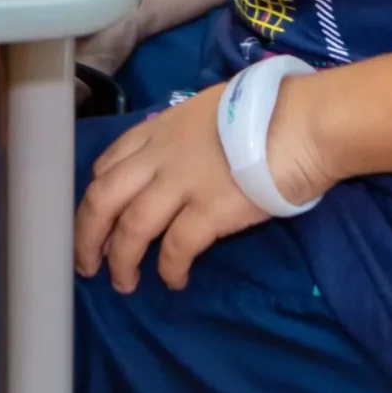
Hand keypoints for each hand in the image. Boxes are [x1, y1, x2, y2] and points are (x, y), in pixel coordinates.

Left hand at [74, 94, 277, 291]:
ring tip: (123, 283)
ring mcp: (182, 183)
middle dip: (87, 234)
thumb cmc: (271, 110)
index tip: (98, 215)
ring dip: (120, 261)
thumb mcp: (212, 109)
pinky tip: (174, 280)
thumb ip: (188, 135)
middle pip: (103, 197)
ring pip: (130, 228)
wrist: (304, 122)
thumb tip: (185, 156)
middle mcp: (161, 155)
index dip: (96, 193)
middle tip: (87, 263)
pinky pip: (175, 249)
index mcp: (161, 128)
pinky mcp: (208, 212)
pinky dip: (168, 270)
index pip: (110, 161)